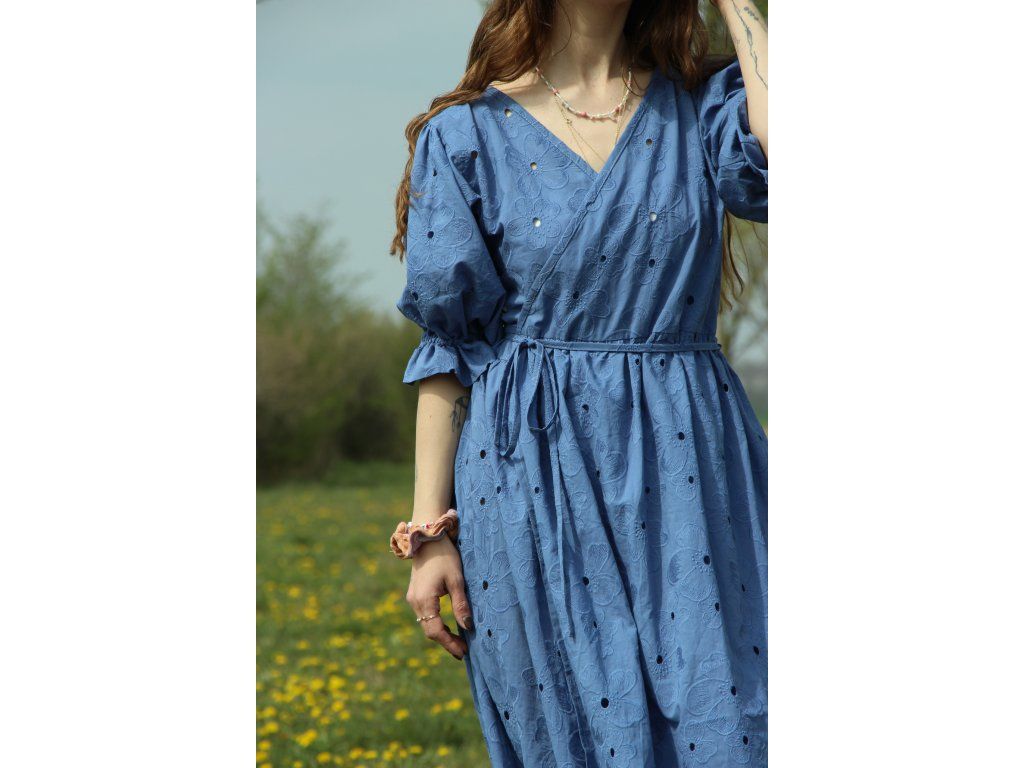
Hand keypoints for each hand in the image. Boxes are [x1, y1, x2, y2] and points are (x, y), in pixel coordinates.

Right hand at [405, 535, 471, 659]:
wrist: (428, 538)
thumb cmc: (444, 556)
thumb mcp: (456, 580)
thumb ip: (461, 605)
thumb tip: (467, 627)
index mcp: (424, 600)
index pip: (436, 630)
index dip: (449, 644)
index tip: (463, 652)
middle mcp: (415, 602)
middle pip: (429, 630)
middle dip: (446, 642)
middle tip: (463, 650)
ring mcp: (413, 598)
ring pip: (426, 624)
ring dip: (441, 634)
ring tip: (458, 642)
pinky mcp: (415, 593)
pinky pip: (424, 615)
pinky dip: (436, 624)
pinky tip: (448, 627)